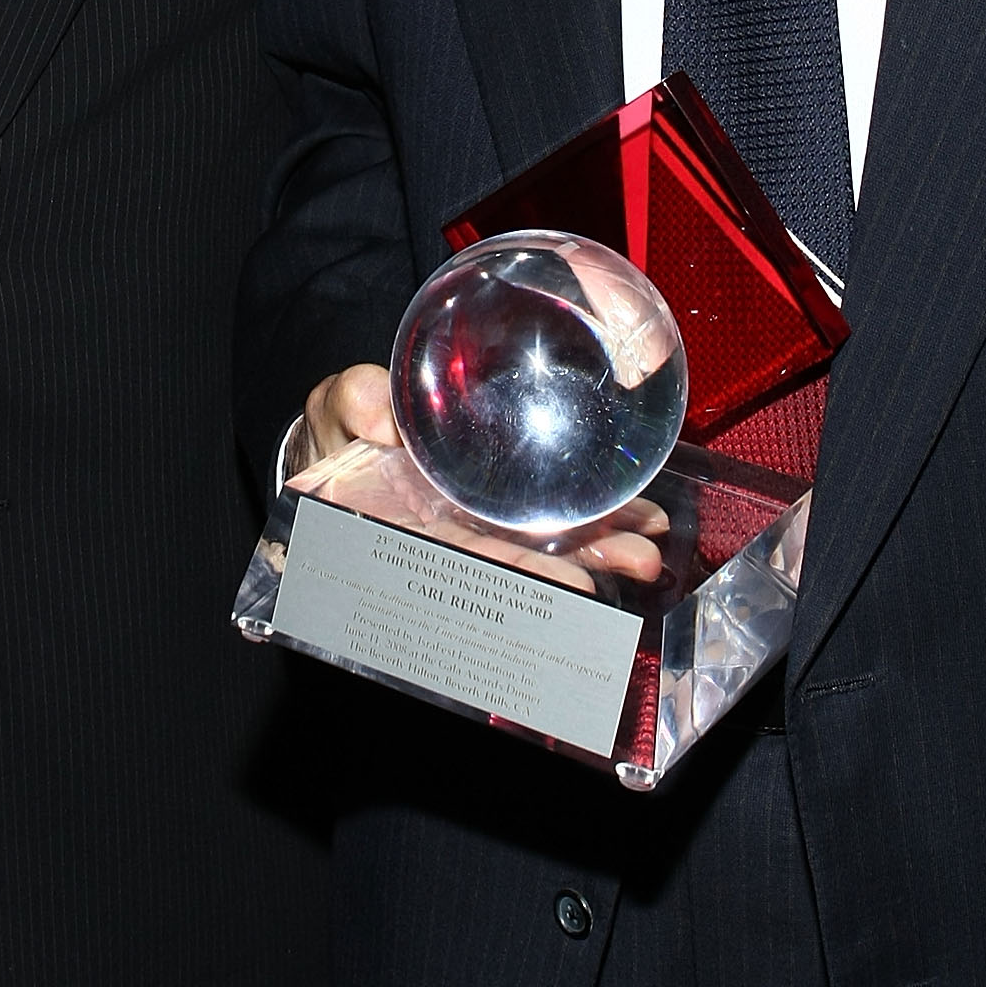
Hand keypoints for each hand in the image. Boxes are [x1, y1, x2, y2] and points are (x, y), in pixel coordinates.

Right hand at [297, 362, 666, 583]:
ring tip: (650, 548)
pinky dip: (597, 517)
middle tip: (639, 563)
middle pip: (528, 561)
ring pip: (549, 539)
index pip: (478, 560)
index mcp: (415, 525)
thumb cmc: (337, 432)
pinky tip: (639, 519)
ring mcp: (484, 518)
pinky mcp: (505, 497)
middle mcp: (457, 531)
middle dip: (585, 565)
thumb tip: (376, 414)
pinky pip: (554, 509)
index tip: (577, 584)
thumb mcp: (335, 408)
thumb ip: (352, 402)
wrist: (345, 433)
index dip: (526, 578)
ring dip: (602, 546)